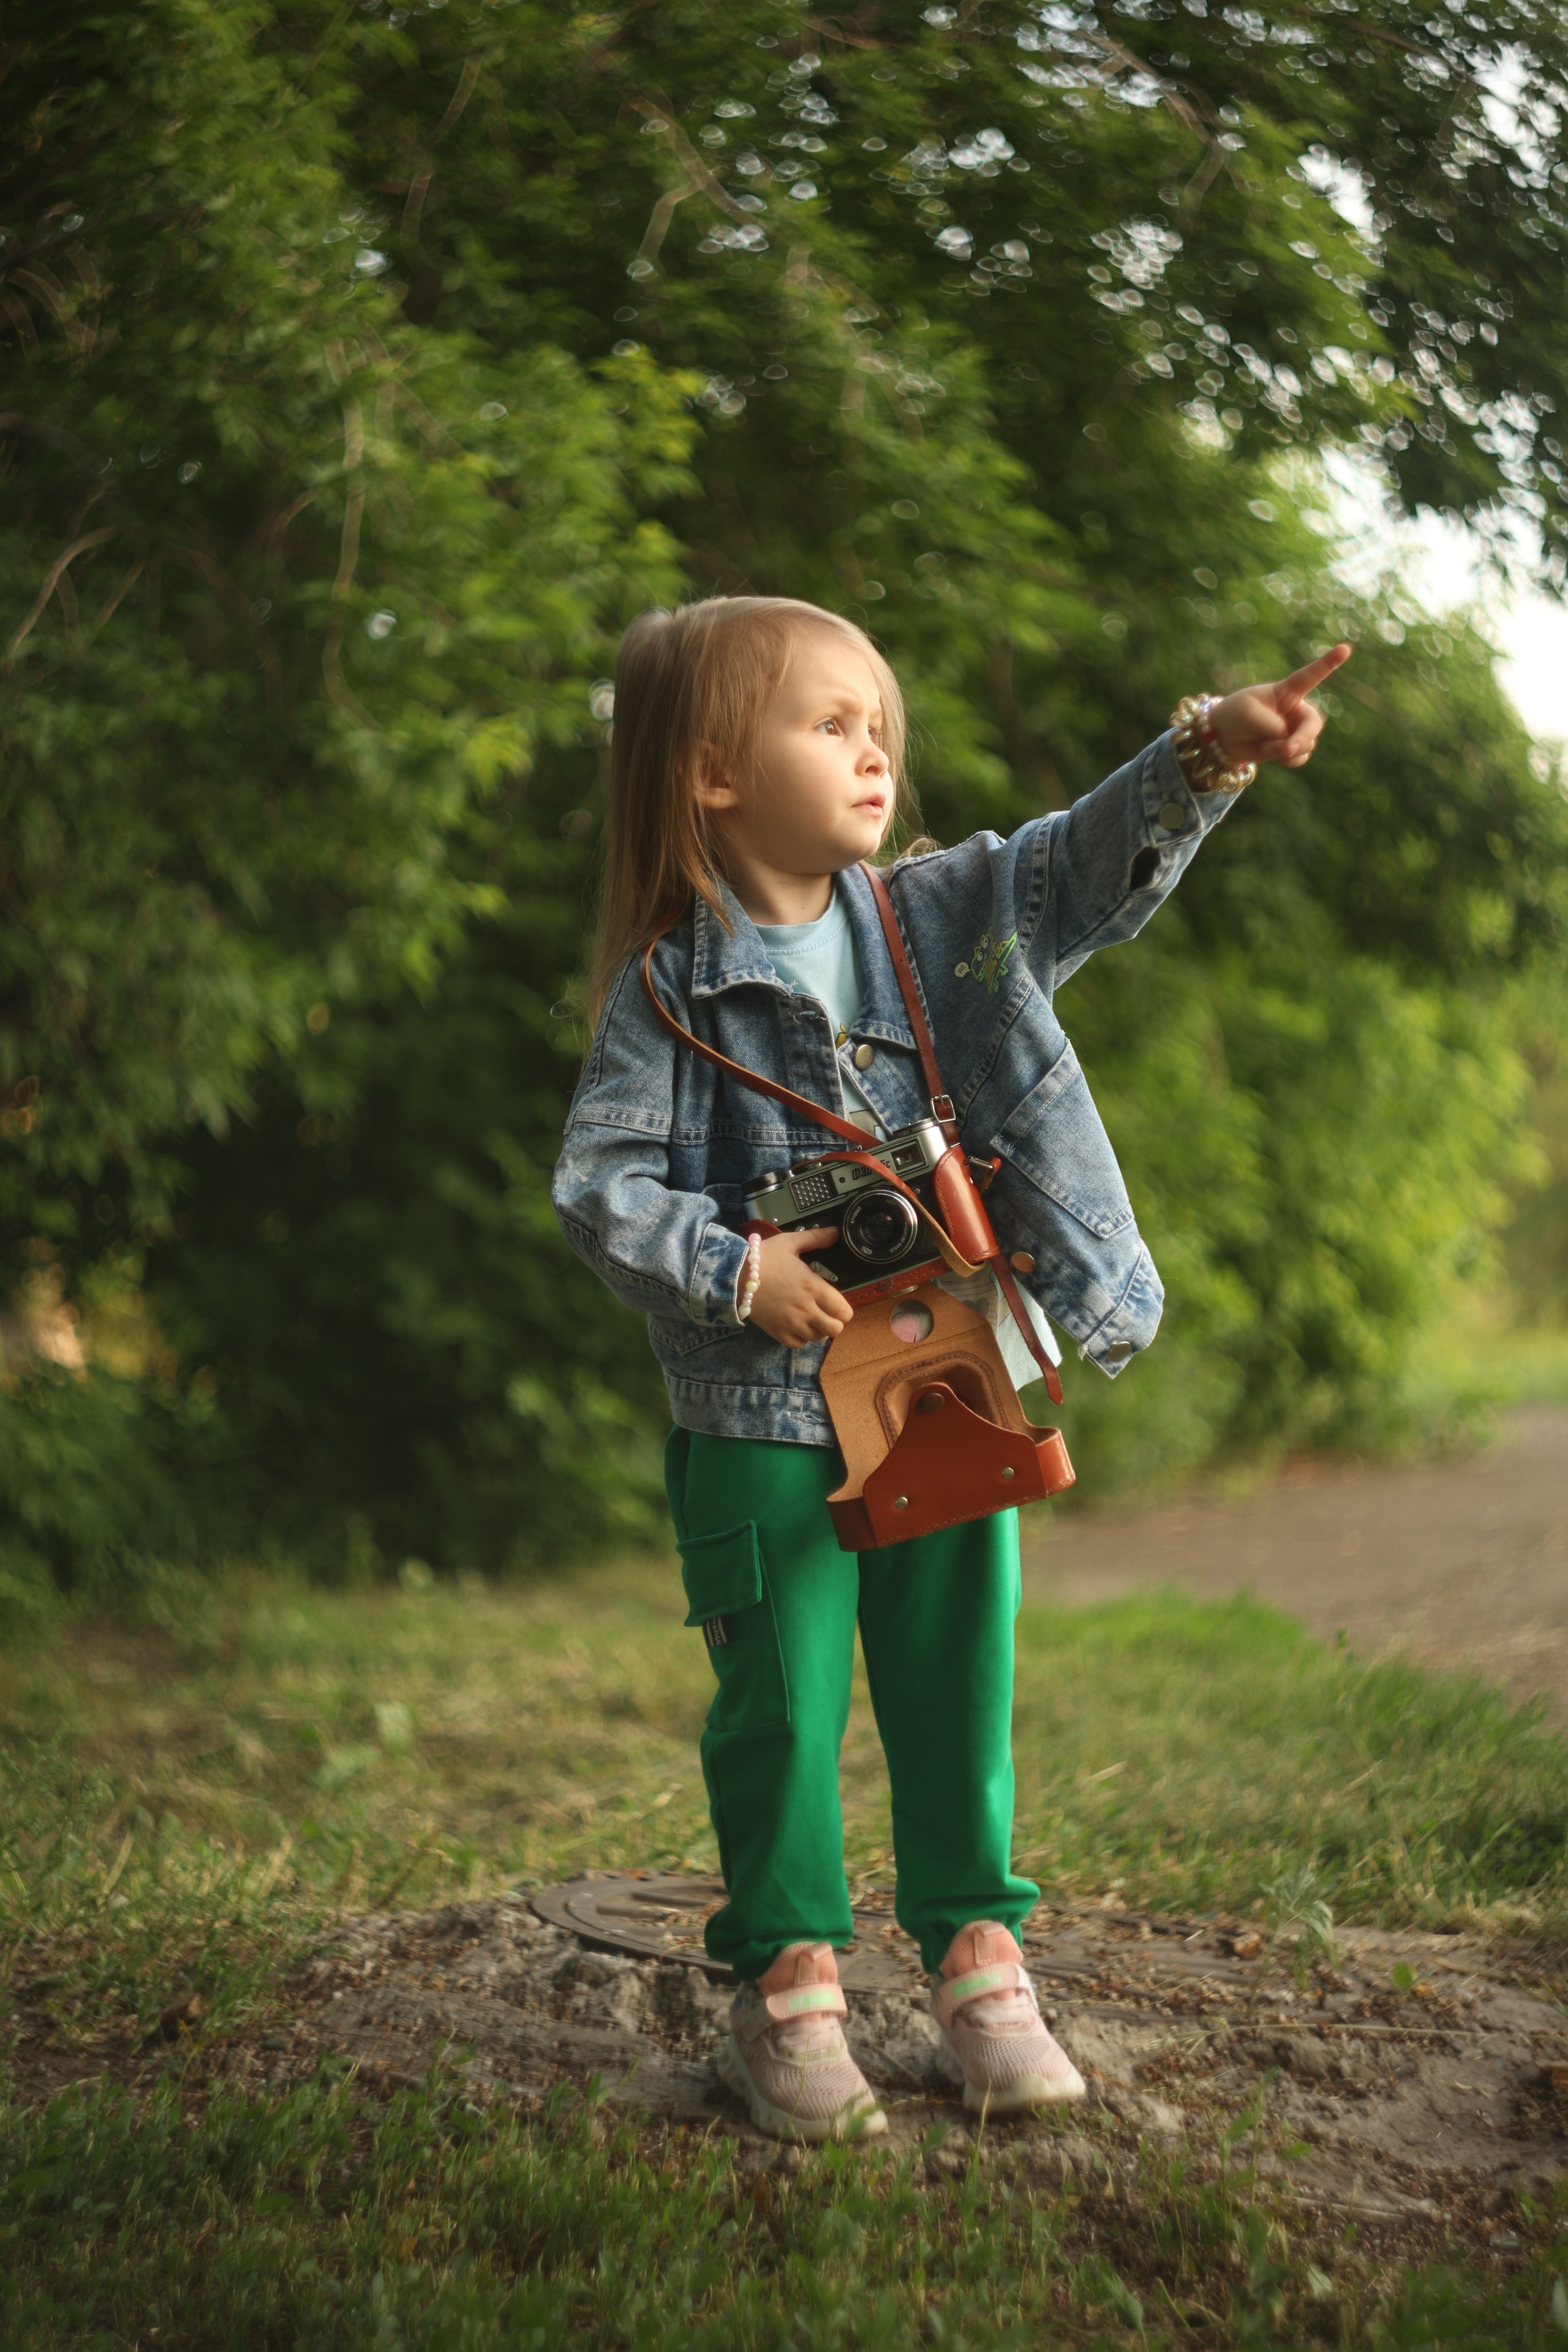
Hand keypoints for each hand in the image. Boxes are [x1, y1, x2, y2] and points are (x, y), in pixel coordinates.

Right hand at [748, 1227, 853, 1347]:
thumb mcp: (790, 1242)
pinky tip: (798, 1325)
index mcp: (813, 1287)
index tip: (838, 1303)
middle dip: (835, 1321)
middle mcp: (806, 1309)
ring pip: (818, 1338)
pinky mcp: (777, 1332)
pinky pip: (799, 1344)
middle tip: (827, 1312)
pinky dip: (802, 1338)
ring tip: (812, 1318)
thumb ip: (816, 1238)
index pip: (843, 1311)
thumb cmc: (763, 1258)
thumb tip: (835, 1232)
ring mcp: (791, 1324)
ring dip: (819, 1329)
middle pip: (835, 1329)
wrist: (734, 1275)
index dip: (845, 1310)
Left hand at [1212, 643, 1352, 771]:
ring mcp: (1296, 728)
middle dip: (1302, 739)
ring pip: (1307, 745)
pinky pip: (1300, 758)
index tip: (1345, 648)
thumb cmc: (1235, 714)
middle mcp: (1297, 709)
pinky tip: (1272, 753)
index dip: (1328, 662)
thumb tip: (1290, 741)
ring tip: (1265, 745)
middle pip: (1314, 725)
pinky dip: (1287, 760)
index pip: (1310, 675)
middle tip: (1286, 748)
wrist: (1225, 735)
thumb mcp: (1248, 714)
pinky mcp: (1292, 747)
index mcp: (1288, 690)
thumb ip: (1271, 725)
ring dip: (1286, 751)